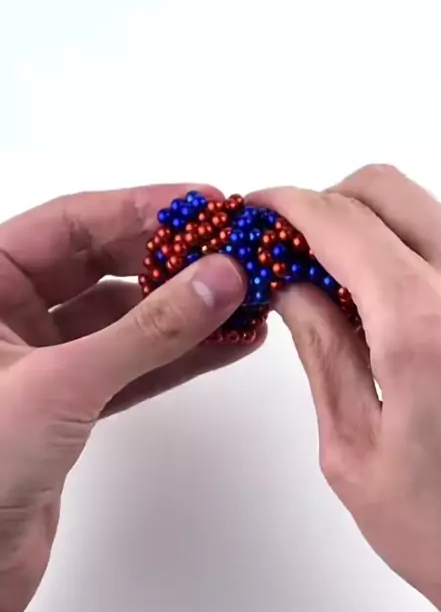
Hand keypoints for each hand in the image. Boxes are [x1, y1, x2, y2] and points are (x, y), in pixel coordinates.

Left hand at [0, 183, 253, 611]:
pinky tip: (227, 342)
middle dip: (171, 257)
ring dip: (185, 308)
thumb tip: (220, 277)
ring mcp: (41, 361)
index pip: (72, 223)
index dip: (142, 208)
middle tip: (234, 248)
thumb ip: (149, 330)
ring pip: (124, 318)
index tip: (205, 204)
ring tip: (246, 294)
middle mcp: (8, 316)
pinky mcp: (67, 407)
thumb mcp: (64, 382)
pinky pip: (131, 366)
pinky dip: (178, 356)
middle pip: (103, 264)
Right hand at [253, 165, 440, 611]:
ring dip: (366, 228)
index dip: (286, 206)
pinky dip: (403, 251)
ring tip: (332, 284)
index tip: (258, 214)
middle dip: (326, 204)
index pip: (340, 222)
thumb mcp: (352, 448)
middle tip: (291, 248)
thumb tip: (288, 282)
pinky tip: (381, 304)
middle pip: (384, 190)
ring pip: (421, 212)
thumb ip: (321, 348)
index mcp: (424, 330)